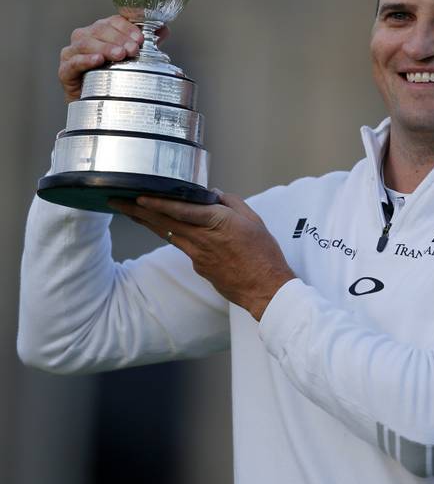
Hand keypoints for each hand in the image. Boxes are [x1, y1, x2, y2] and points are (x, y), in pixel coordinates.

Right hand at [58, 15, 168, 101]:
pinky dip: (85, 59)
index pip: (113, 21)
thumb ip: (147, 43)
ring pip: (86, 43)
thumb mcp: (132, 59)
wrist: (95, 105)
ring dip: (105, 47)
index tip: (140, 39)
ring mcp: (72, 53)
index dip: (127, 28)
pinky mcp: (65, 71)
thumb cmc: (114, 78)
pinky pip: (73, 62)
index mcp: (100, 31)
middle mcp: (84, 37)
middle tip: (133, 49)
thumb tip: (163, 29)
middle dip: (119, 38)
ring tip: (120, 54)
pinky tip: (98, 60)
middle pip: (100, 29)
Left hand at [111, 191, 295, 320]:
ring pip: (167, 233)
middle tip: (117, 201)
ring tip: (128, 210)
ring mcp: (197, 255)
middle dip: (137, 210)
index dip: (158, 204)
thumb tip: (214, 194)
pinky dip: (168, 233)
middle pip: (164, 222)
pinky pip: (181, 245)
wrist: (265, 289)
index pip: (182, 210)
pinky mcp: (198, 266)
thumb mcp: (253, 219)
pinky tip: (161, 226)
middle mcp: (202, 239)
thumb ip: (231, 203)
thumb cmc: (263, 254)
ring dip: (146, 221)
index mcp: (217, 223)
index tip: (139, 197)